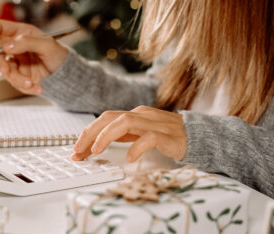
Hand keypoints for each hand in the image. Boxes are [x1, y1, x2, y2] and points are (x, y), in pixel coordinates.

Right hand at [0, 19, 67, 94]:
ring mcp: (16, 62)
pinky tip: (38, 88)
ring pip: (5, 71)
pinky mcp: (20, 76)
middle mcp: (15, 47)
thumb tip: (6, 46)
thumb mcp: (47, 45)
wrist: (67, 74)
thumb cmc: (59, 55)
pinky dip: (26, 88)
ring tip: (32, 83)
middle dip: (0, 63)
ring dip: (17, 79)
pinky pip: (15, 83)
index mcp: (20, 33)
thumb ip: (27, 43)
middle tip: (7, 70)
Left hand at [72, 106, 186, 161]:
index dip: (87, 133)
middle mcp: (141, 115)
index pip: (105, 119)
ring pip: (125, 122)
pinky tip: (130, 158)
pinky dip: (137, 147)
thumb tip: (95, 145)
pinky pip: (149, 138)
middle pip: (109, 117)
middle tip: (78, 151)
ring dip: (107, 136)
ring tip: (97, 151)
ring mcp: (154, 123)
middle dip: (90, 133)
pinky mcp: (166, 135)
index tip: (76, 150)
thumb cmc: (167, 136)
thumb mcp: (140, 134)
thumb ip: (122, 136)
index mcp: (133, 115)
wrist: (197, 136)